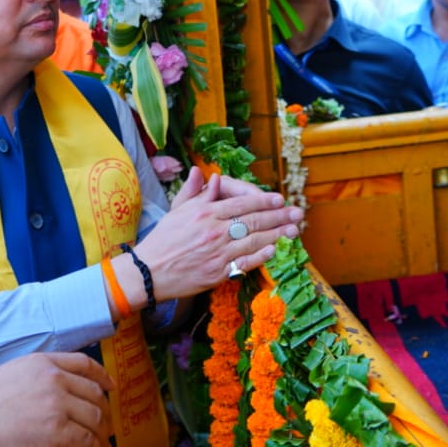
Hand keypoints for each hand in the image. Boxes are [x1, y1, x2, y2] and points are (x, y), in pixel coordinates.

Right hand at [0, 353, 114, 446]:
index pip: (84, 364)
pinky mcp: (57, 432)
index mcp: (42, 363)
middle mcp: (54, 379)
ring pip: (96, 419)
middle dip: (104, 413)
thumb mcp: (11, 375)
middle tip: (106, 427)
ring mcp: (57, 405)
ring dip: (103, 437)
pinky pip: (88, 443)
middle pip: (94, 394)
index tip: (110, 386)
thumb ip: (37, 379)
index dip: (102, 376)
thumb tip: (55, 395)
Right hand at [138, 168, 301, 297]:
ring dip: (277, 235)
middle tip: (298, 214)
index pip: (241, 203)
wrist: (149, 271)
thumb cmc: (163, 239)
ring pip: (254, 241)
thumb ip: (196, 193)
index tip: (280, 199)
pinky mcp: (218, 272)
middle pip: (253, 220)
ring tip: (294, 231)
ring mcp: (218, 252)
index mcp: (205, 212)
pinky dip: (261, 256)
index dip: (263, 201)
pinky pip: (245, 262)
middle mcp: (214, 230)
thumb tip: (209, 174)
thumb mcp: (177, 210)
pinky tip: (274, 250)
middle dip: (279, 216)